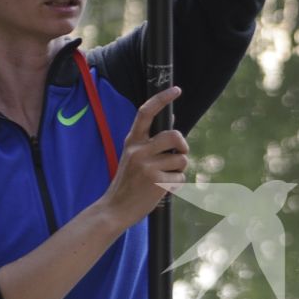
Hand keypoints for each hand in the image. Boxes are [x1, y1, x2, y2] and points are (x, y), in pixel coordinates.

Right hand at [99, 85, 187, 231]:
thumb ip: (151, 141)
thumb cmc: (129, 182)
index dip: (161, 98)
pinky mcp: (156, 182)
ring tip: (163, 178)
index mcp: (132, 141)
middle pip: (175, 136)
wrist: (115, 208)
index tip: (176, 89)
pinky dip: (176, 185)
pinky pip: (180, 178)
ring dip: (178, 170)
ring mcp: (147, 166)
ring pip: (182, 160)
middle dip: (183, 146)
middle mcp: (138, 150)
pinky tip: (161, 190)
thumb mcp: (133, 157)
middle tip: (179, 155)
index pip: (145, 112)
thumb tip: (173, 121)